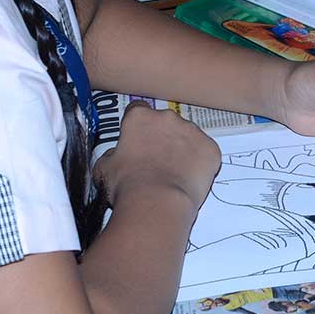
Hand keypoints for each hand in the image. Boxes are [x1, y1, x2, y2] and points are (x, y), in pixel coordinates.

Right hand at [94, 102, 220, 208]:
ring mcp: (192, 131)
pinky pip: (206, 152)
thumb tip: (115, 157)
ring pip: (188, 137)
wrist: (156, 202)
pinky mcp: (210, 148)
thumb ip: (111, 155)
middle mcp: (167, 117)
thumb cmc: (127, 186)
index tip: (139, 140)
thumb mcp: (104, 168)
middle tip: (156, 162)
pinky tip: (189, 179)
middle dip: (162, 138)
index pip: (138, 110)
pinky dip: (200, 163)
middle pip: (166, 123)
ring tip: (174, 174)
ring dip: (182, 150)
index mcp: (140, 117)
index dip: (138, 127)